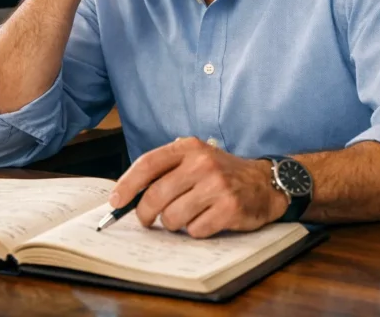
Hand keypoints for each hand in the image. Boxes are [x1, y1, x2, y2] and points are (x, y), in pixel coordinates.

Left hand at [108, 137, 288, 238]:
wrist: (264, 183)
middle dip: (145, 214)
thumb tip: (128, 194)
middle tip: (147, 220)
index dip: (127, 184)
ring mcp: (217, 186)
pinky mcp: (229, 208)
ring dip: (173, 224)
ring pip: (172, 217)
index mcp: (189, 148)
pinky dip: (195, 231)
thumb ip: (167, 170)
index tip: (115, 201)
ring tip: (185, 216)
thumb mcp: (196, 159)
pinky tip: (205, 221)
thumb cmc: (222, 174)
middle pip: (155, 195)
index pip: (148, 164)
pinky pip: (195, 230)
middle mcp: (202, 163)